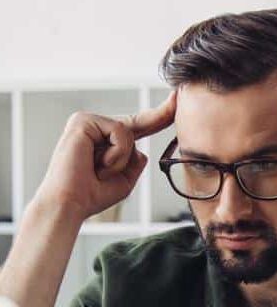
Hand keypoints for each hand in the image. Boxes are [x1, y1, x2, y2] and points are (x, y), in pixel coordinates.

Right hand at [34, 90, 176, 220]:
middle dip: (160, 115)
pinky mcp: (83, 120)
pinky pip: (119, 132)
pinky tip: (98, 164)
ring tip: (101, 171)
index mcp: (106, 141)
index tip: (176, 102)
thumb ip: (135, 160)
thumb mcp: (124, 179)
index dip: (159, 116)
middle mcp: (96, 128)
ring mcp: (88, 122)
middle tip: (172, 102)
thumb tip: (140, 147)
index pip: (138, 127)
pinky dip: (116, 153)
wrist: (71, 203)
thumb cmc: (92, 194)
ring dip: (121, 159)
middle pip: (138, 122)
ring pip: (128, 131)